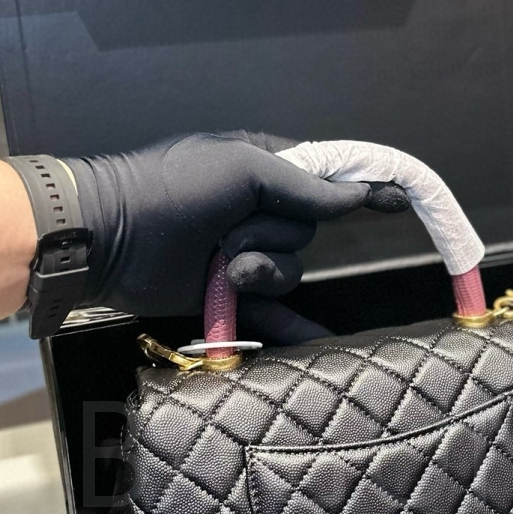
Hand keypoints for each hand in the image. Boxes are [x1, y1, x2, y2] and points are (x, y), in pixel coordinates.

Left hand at [64, 131, 407, 316]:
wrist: (111, 238)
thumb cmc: (172, 189)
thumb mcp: (240, 169)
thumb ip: (302, 185)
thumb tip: (355, 194)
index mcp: (264, 172)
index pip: (326, 179)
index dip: (363, 188)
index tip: (401, 199)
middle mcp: (259, 213)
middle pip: (306, 233)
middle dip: (273, 235)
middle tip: (230, 232)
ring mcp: (244, 257)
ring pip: (290, 273)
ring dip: (260, 272)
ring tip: (222, 268)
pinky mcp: (230, 296)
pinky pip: (275, 317)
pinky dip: (296, 331)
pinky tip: (322, 344)